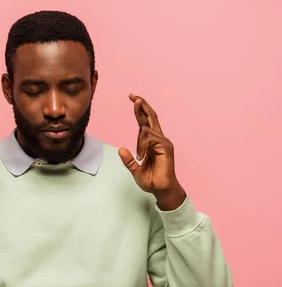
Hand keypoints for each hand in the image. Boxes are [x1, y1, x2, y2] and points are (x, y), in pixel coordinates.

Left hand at [118, 93, 186, 210]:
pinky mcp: (166, 148)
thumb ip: (128, 160)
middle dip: (142, 106)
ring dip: (140, 141)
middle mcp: (159, 139)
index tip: (134, 98)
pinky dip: (143, 145)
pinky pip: (151, 138)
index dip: (140, 110)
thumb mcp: (135, 169)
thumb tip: (120, 149)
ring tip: (141, 157)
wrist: (161, 190)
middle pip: (151, 117)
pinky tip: (143, 156)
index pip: (145, 122)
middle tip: (133, 96)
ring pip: (147, 130)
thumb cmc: (151, 180)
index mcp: (152, 142)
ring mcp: (164, 142)